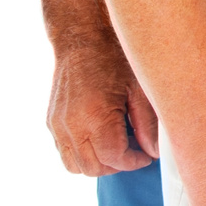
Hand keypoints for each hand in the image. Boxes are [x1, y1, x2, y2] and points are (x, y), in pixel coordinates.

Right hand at [39, 0, 158, 174]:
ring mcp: (57, 125)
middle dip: (118, 165)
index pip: (114, 158)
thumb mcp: (140, 88)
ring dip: (99, 163)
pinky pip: (65, 152)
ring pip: (76, 165)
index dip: (134, 161)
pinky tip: (102, 138)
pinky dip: (83, 154)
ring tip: (119, 146)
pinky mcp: (51, 122)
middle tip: (136, 151)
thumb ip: (148, 124)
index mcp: (94, 116)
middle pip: (94, 167)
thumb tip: (154, 152)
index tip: (147, 155)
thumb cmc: (116, 58)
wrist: (83, 38)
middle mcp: (70, 124)